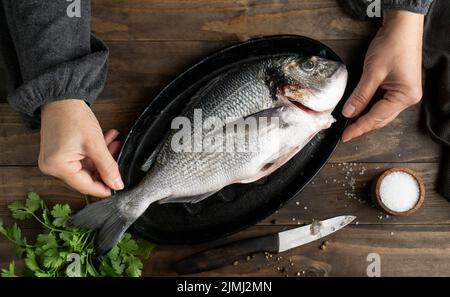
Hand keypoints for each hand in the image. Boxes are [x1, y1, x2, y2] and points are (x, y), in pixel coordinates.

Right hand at [39, 99, 123, 196]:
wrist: (61, 96)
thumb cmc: (73, 116)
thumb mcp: (96, 144)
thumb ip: (108, 167)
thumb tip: (117, 185)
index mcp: (57, 167)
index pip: (85, 186)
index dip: (104, 187)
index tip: (118, 187)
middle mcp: (52, 167)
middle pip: (85, 177)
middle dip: (105, 168)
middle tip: (119, 157)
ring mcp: (54, 160)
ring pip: (86, 166)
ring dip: (102, 157)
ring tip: (116, 144)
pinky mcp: (59, 153)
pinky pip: (81, 158)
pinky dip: (94, 152)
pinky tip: (107, 141)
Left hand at [341, 10, 423, 141]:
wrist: (402, 26)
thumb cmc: (392, 45)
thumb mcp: (373, 72)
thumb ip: (360, 95)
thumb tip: (348, 113)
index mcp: (405, 96)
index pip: (377, 118)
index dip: (359, 128)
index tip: (345, 136)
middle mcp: (408, 98)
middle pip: (381, 118)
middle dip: (362, 125)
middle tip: (344, 133)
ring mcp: (404, 93)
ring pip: (381, 112)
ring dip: (365, 117)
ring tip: (348, 125)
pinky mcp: (399, 87)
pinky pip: (382, 103)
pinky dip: (369, 108)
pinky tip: (358, 111)